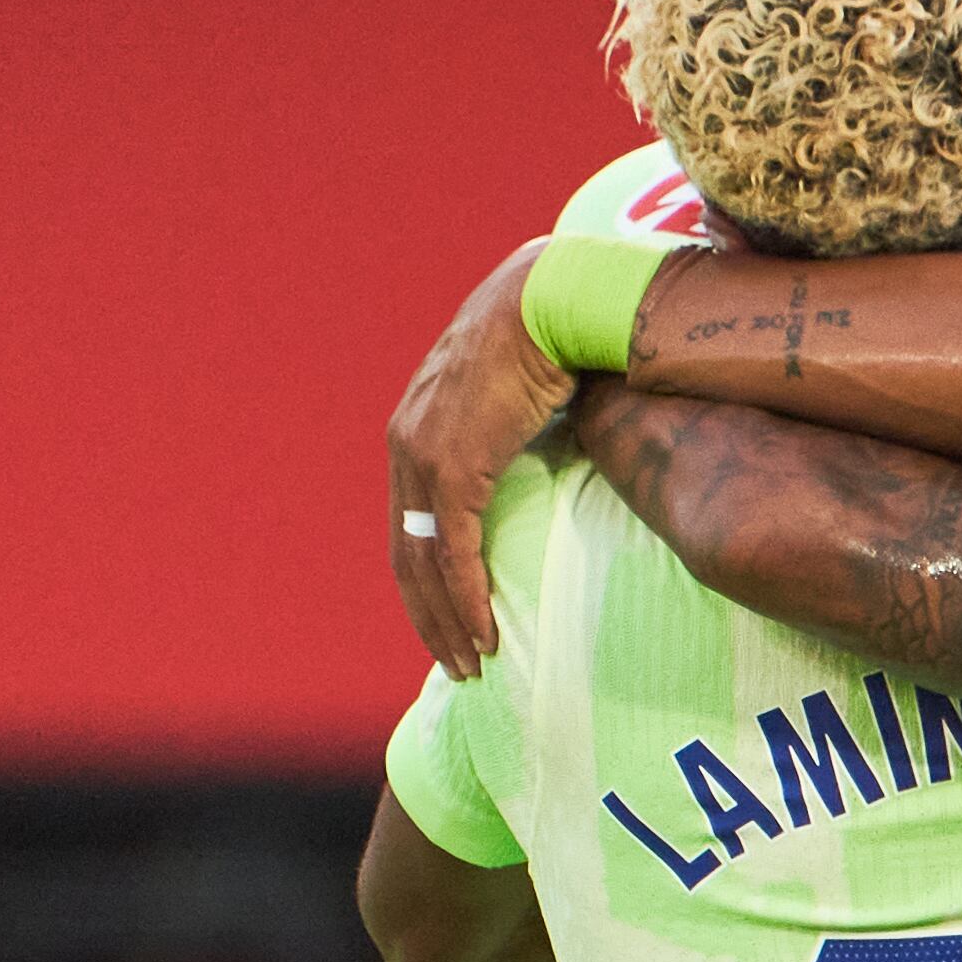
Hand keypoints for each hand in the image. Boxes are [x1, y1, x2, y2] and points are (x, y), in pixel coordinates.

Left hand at [389, 241, 577, 677]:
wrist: (550, 298)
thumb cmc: (551, 335)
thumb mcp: (519, 394)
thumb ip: (515, 433)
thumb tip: (554, 462)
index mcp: (415, 430)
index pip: (409, 525)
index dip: (428, 580)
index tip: (451, 621)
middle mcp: (406, 446)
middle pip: (406, 555)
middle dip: (430, 617)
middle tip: (457, 663)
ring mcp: (424, 457)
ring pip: (424, 562)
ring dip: (448, 621)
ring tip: (473, 663)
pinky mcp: (454, 466)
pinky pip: (455, 550)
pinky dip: (468, 597)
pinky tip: (484, 632)